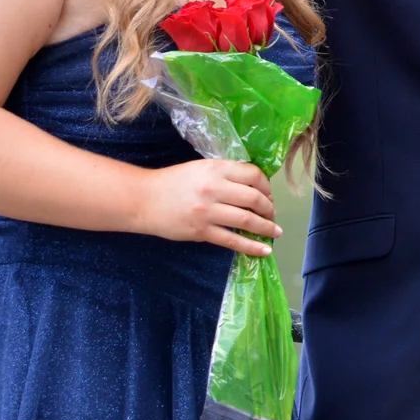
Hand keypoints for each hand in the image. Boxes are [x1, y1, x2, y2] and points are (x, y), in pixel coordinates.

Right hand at [136, 159, 279, 256]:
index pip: (253, 175)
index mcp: (216, 169)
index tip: (269, 194)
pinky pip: (232, 240)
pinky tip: (264, 250)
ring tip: (275, 231)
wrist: (143, 199)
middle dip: (269, 208)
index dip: (266, 186)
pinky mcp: (201, 231)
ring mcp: (208, 211)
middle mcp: (214, 188)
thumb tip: (254, 187)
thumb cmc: (173, 182)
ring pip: (247, 220)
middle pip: (254, 198)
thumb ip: (225, 174)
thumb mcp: (201, 168)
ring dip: (266, 227)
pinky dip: (252, 246)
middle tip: (272, 214)